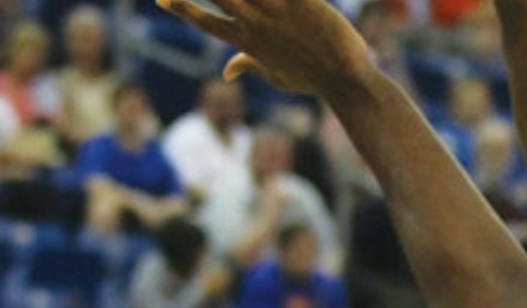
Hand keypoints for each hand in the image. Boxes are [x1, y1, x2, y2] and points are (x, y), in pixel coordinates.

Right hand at [155, 0, 372, 95]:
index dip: (180, 7)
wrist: (347, 80)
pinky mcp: (300, 0)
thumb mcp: (277, 76)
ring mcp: (277, 10)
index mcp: (247, 42)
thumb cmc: (313, 79)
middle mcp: (256, 24)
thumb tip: (226, 71)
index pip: (204, 22)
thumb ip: (248, 65)